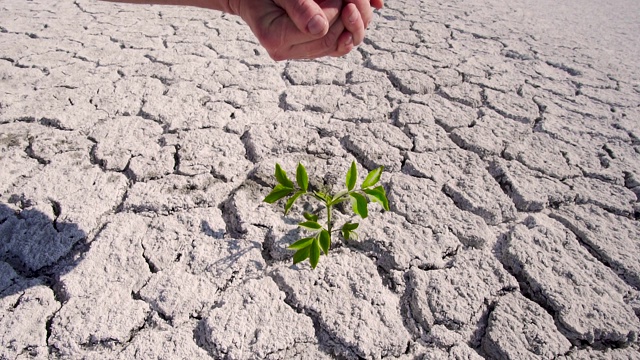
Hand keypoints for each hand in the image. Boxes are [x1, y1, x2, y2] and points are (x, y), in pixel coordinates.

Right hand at [231, 0, 380, 60]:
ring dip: (350, 26)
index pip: (318, 31)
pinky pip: (333, 48)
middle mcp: (284, 51)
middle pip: (328, 41)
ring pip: (334, 47)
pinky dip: (346, 32)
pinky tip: (349, 17)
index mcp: (274, 37)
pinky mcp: (307, 50)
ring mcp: (297, 53)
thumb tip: (320, 27)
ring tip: (350, 4)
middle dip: (345, 18)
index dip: (334, 10)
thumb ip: (298, 6)